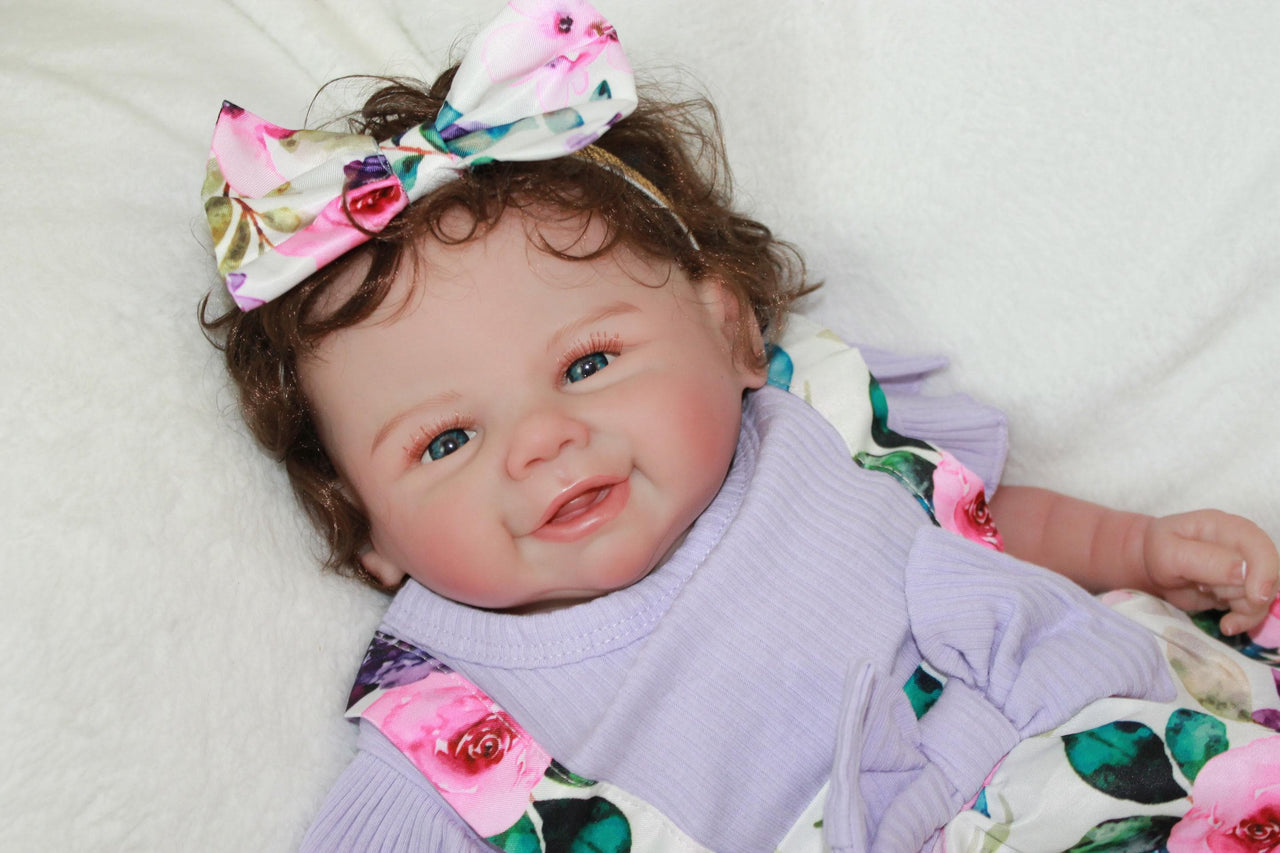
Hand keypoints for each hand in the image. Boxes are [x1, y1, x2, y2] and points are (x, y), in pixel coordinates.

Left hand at [1143, 510, 1279, 635]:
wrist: (1153, 566)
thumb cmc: (1159, 551)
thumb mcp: (1170, 553)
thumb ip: (1205, 560)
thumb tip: (1244, 571)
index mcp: (1227, 526)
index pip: (1259, 546)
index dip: (1265, 571)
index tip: (1254, 597)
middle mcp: (1244, 545)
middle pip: (1266, 576)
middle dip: (1238, 591)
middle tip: (1200, 585)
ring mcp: (1247, 568)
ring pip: (1263, 595)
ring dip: (1237, 604)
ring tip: (1202, 590)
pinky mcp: (1243, 589)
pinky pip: (1256, 610)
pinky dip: (1243, 620)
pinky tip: (1225, 625)